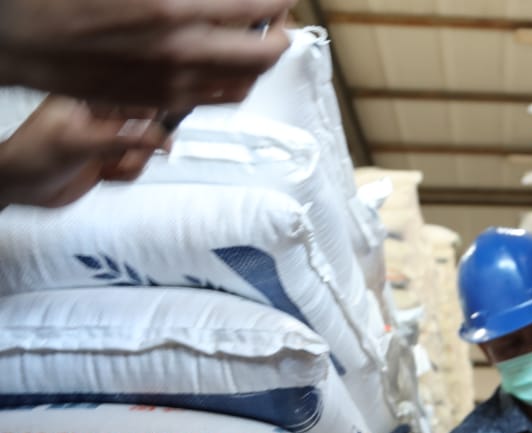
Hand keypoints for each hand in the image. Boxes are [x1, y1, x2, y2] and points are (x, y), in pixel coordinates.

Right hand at [0, 0, 294, 111]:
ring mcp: (177, 81)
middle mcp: (183, 50)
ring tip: (263, 38)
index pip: (254, 6)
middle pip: (267, 52)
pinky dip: (241, 79)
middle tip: (280, 16)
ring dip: (265, 58)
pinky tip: (236, 62)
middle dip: (282, 31)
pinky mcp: (166, 100)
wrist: (23, 40)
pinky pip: (223, 97)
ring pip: (250, 80)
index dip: (277, 1)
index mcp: (173, 7)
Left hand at [0, 95, 170, 207]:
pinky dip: (126, 175)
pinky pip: (134, 165)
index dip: (152, 113)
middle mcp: (101, 116)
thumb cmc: (34, 156)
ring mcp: (106, 138)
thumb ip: (122, 140)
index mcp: (91, 99)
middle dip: (143, 145)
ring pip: (143, 147)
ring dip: (133, 163)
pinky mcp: (108, 159)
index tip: (161, 131)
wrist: (20, 186)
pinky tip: (106, 176)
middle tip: (129, 157)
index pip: (133, 96)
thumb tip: (160, 137)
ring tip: (111, 169)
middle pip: (146, 124)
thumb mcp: (81, 144)